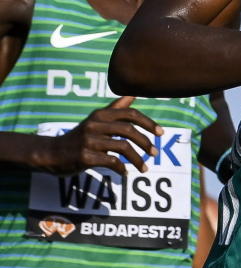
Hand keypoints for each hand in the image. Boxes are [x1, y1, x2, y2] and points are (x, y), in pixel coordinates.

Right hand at [33, 96, 160, 175]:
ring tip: (144, 168)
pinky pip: (111, 161)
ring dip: (137, 159)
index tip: (161, 134)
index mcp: (100, 115)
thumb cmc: (79, 137)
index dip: (148, 123)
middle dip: (145, 142)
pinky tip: (125, 173)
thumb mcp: (95, 120)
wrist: (52, 153)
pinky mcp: (84, 156)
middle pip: (128, 130)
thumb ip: (115, 109)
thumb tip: (132, 94)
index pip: (130, 114)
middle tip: (154, 153)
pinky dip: (122, 168)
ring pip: (122, 147)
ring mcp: (89, 140)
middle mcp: (95, 124)